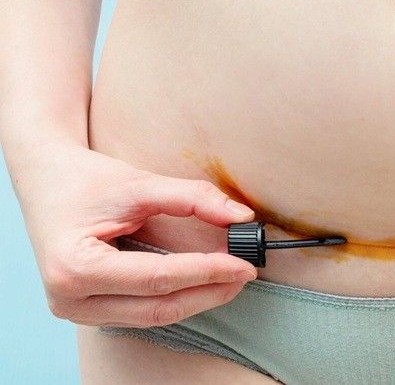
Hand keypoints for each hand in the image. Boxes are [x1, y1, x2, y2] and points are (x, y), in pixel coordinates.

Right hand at [11, 144, 257, 327]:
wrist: (46, 179)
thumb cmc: (85, 180)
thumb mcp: (140, 183)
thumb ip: (193, 199)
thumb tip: (241, 217)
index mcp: (75, 267)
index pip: (157, 278)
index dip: (207, 272)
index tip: (244, 263)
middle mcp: (69, 298)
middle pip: (158, 307)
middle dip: (208, 292)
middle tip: (246, 272)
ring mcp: (76, 309)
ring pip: (152, 317)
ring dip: (196, 299)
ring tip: (231, 277)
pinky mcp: (88, 308)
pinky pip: (142, 312)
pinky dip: (176, 298)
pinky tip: (203, 282)